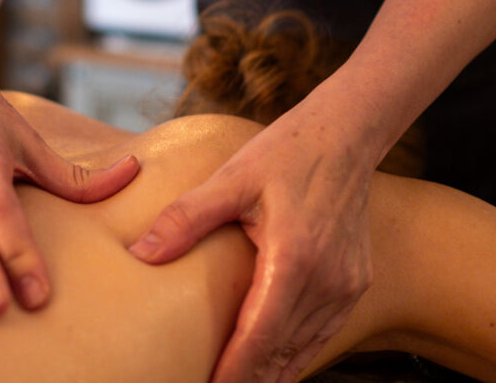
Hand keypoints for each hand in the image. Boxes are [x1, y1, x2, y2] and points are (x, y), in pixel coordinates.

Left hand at [129, 105, 374, 381]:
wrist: (343, 136)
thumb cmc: (283, 154)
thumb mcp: (229, 179)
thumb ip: (185, 218)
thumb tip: (140, 252)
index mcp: (294, 258)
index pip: (259, 337)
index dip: (233, 372)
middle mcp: (327, 281)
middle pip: (282, 353)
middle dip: (248, 379)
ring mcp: (346, 286)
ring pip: (303, 350)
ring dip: (270, 373)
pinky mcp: (355, 284)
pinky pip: (321, 334)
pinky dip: (294, 355)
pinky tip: (270, 366)